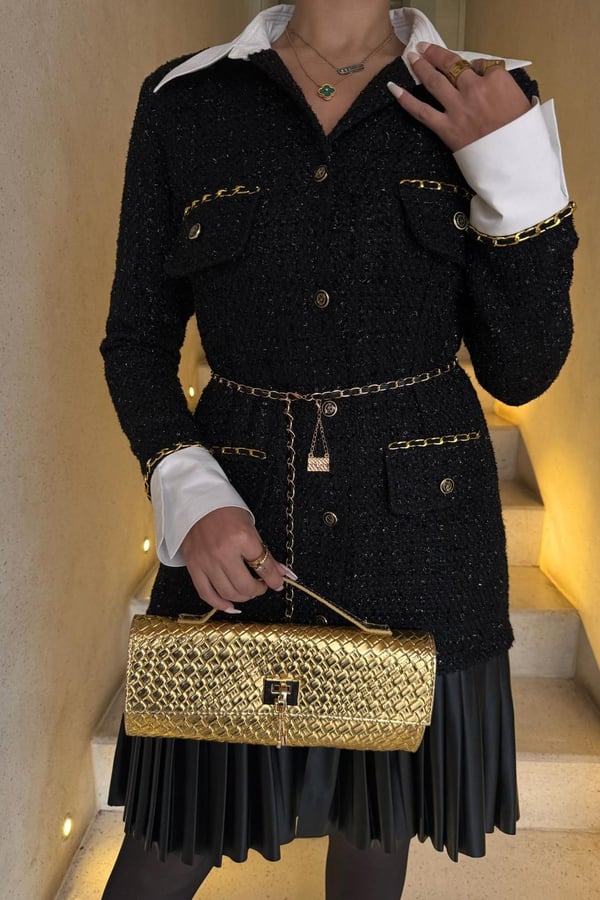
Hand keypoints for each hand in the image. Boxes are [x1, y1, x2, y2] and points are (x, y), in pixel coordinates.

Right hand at [180, 506, 290, 612]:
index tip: (278, 583)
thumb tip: (281, 572)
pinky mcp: (193, 567)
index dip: (274, 579)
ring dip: (243, 597)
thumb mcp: (250, 526)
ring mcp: (207, 561)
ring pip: (228, 592)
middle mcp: (224, 552)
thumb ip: (264, 551)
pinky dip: (219, 604)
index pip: (264, 567)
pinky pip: (206, 593)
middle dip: (259, 590)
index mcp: (242, 538)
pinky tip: (230, 605)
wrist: (196, 502)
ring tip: (247, 590)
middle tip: (262, 585)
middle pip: (246, 586)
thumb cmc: (225, 511)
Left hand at [388, 42, 530, 151]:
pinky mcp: (446, 128)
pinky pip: (422, 111)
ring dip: (421, 67)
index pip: (481, 64)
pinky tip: (394, 89)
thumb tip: (488, 81)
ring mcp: (458, 108)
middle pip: (452, 65)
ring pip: (435, 81)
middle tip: (425, 49)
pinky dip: (406, 100)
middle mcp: (475, 89)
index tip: (471, 70)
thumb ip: (503, 87)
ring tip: (412, 57)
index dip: (474, 67)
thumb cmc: (523, 134)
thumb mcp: (522, 101)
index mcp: (497, 80)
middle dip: (436, 54)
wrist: (515, 162)